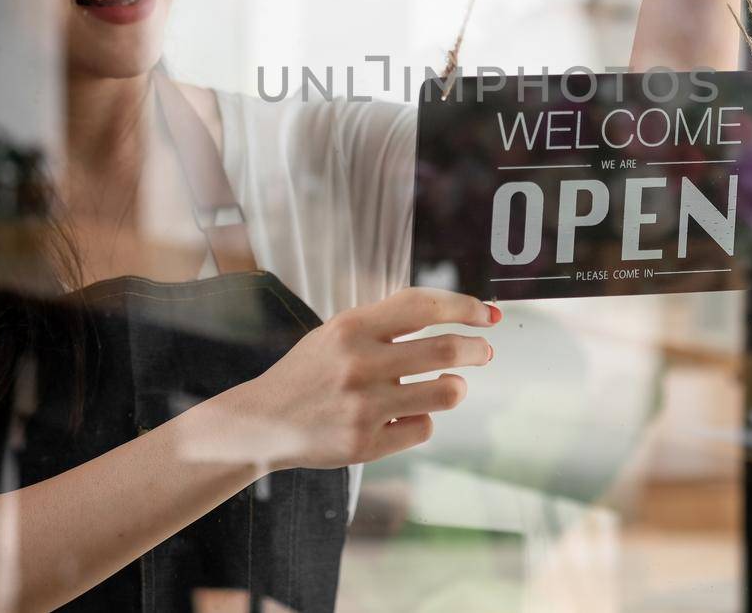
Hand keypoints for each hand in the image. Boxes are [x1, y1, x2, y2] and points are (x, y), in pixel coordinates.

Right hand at [238, 287, 498, 470]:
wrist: (263, 421)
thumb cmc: (312, 371)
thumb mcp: (340, 331)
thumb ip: (389, 321)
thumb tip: (455, 314)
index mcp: (351, 328)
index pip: (424, 306)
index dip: (464, 307)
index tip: (487, 313)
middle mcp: (359, 365)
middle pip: (446, 351)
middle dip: (476, 349)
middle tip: (484, 351)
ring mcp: (363, 408)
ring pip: (446, 393)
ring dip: (455, 387)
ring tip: (447, 385)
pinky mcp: (365, 445)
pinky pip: (423, 428)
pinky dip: (422, 420)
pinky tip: (404, 416)